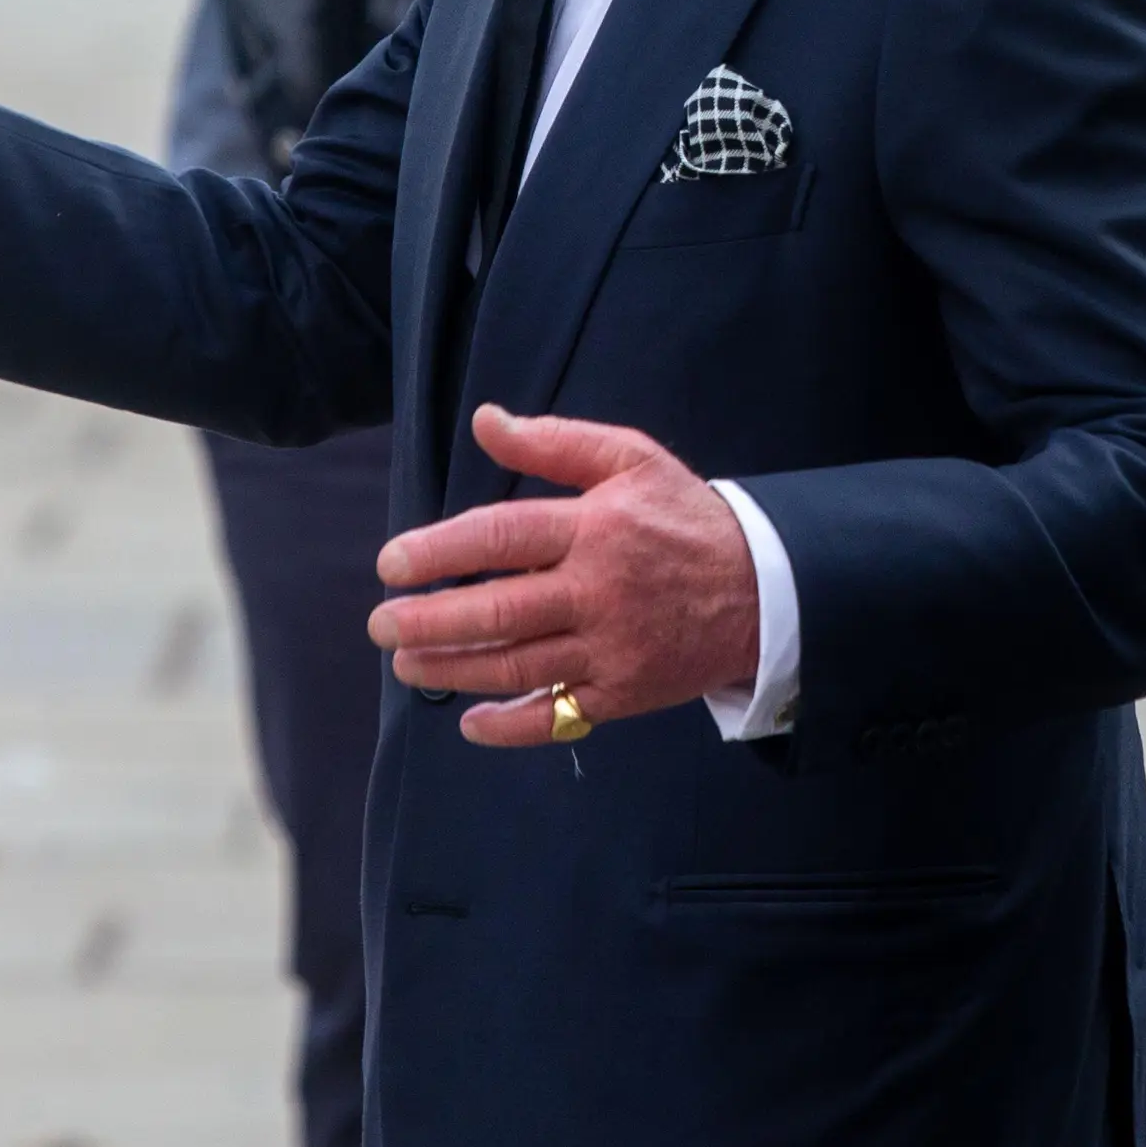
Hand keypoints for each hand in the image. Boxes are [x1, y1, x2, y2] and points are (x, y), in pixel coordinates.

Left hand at [369, 406, 760, 748]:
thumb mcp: (631, 459)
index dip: (438, 550)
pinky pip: (558, 717)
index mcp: (596, 526)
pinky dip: (510, 725)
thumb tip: (485, 421)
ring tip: (406, 664)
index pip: (501, 536)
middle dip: (429, 621)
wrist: (764, 587)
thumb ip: (554, 441)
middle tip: (381, 624)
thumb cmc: (683, 517)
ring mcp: (612, 647)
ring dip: (453, 669)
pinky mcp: (626, 693)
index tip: (391, 563)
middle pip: (498, 611)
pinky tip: (470, 720)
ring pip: (518, 665)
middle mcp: (599, 589)